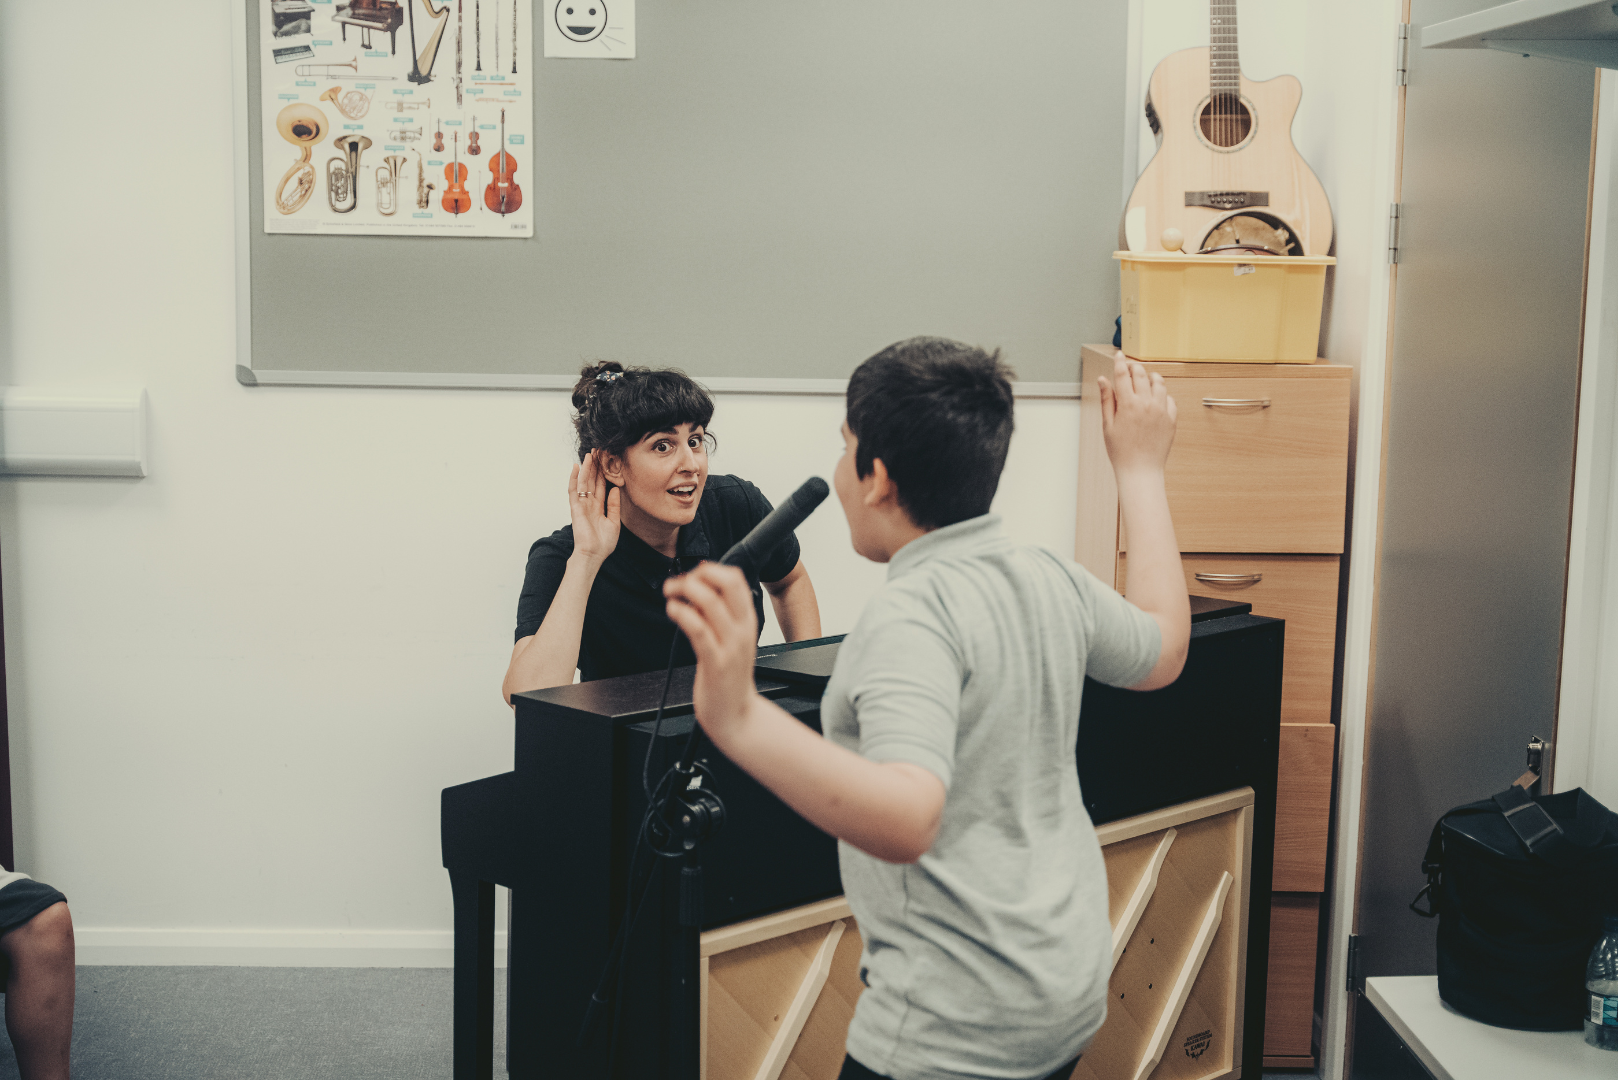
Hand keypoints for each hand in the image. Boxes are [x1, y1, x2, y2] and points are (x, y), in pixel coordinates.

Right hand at [568, 451, 620, 563]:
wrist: (594, 554)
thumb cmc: (603, 543)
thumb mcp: (614, 522)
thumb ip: (614, 505)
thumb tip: (615, 489)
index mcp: (598, 507)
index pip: (600, 486)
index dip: (603, 473)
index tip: (606, 460)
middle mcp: (589, 504)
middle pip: (591, 481)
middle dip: (595, 466)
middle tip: (597, 451)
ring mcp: (581, 505)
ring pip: (583, 482)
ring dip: (586, 468)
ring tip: (589, 454)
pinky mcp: (575, 508)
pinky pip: (573, 490)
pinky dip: (573, 478)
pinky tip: (576, 467)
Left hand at [664, 562, 759, 744]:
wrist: (735, 715)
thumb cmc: (728, 677)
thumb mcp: (729, 641)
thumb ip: (716, 616)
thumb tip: (695, 591)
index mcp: (747, 621)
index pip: (736, 579)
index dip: (712, 569)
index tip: (693, 574)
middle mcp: (742, 630)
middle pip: (728, 584)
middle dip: (699, 575)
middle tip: (679, 582)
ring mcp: (730, 646)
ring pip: (711, 603)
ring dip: (685, 590)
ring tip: (670, 593)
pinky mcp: (715, 663)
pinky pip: (698, 630)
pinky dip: (682, 614)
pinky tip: (672, 610)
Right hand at [1097, 351, 1176, 477]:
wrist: (1140, 470)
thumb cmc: (1121, 451)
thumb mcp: (1108, 425)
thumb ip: (1107, 400)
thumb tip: (1103, 380)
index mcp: (1128, 404)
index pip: (1122, 375)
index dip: (1120, 362)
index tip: (1119, 355)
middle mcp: (1146, 404)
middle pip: (1141, 375)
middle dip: (1134, 367)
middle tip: (1130, 367)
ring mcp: (1161, 410)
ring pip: (1159, 383)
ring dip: (1151, 377)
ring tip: (1146, 379)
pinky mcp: (1171, 419)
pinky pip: (1170, 399)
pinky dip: (1163, 394)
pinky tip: (1157, 397)